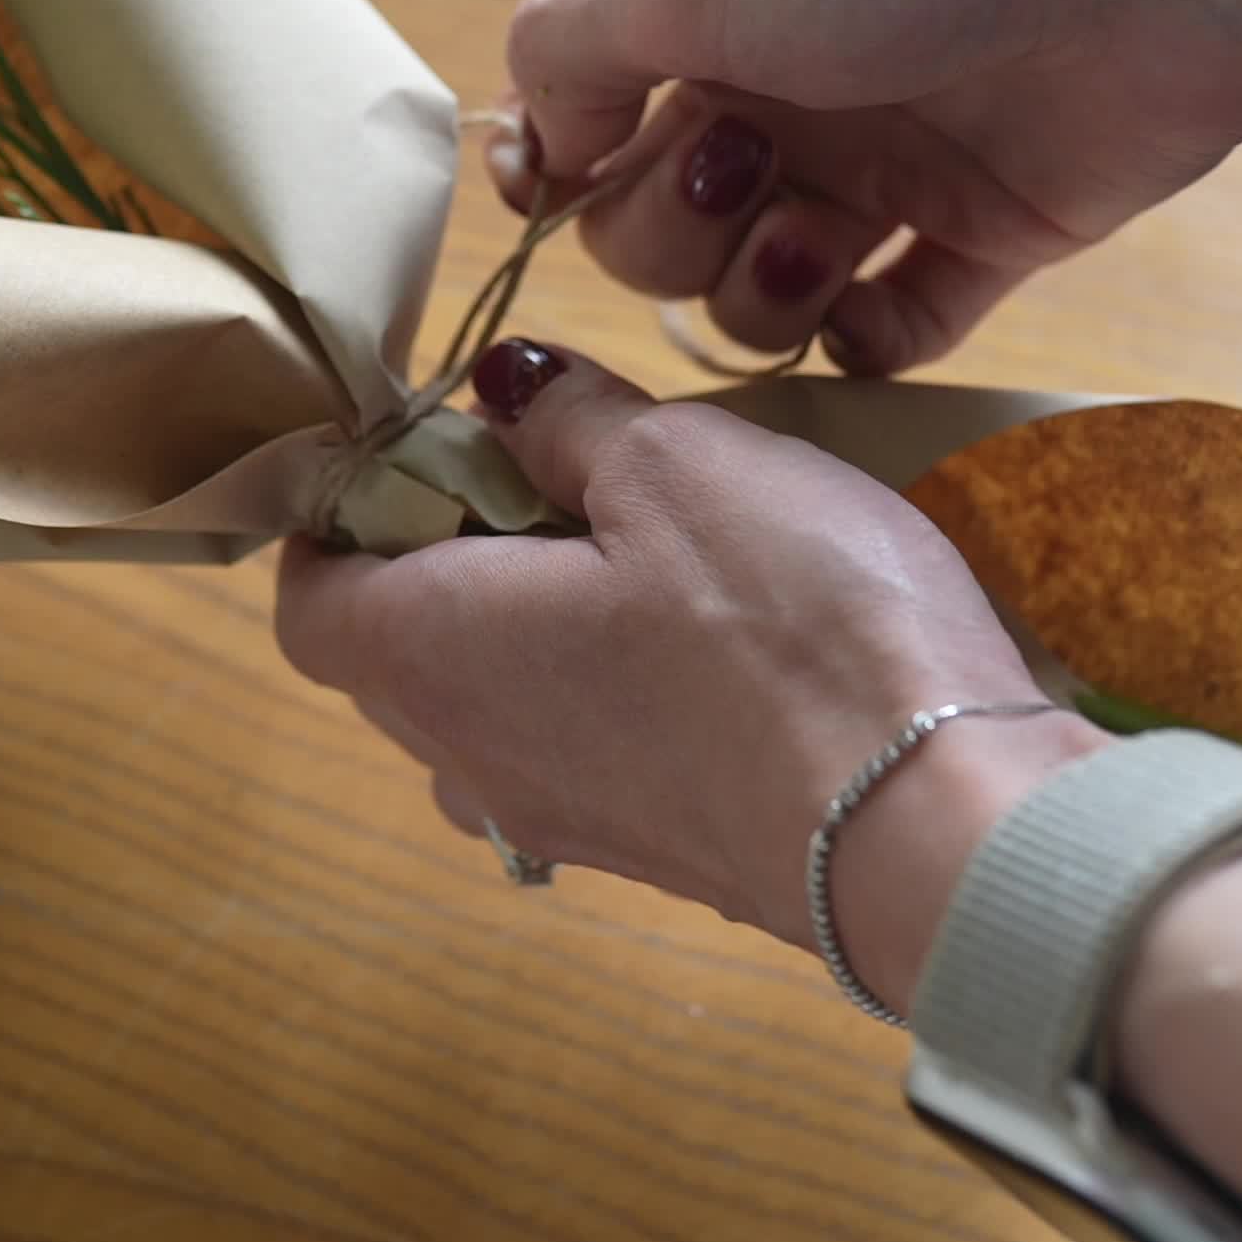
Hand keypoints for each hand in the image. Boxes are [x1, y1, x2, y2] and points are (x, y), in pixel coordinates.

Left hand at [274, 338, 1105, 1011]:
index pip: (306, 597)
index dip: (343, 511)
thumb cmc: (786, 630)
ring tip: (642, 535)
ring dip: (535, 618)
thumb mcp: (676, 464)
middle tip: (550, 459)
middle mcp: (469, 757)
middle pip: (396, 649)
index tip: (421, 437)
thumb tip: (502, 390)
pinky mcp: (658, 850)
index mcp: (428, 654)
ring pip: (494, 703)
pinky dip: (609, 680)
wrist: (936, 831)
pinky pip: (585, 749)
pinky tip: (712, 623)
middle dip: (447, 549)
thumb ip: (567, 421)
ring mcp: (564, 820)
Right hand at [500, 0, 1241, 373]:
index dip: (561, 164)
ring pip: (758, 288)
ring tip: (819, 241)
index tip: (570, 186)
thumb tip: (530, 149)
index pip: (574, 101)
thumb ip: (571, 48)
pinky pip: (891, 326)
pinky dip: (869, 341)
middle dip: (670, 226)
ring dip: (760, 294)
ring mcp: (884, 150)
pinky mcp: (988, 225)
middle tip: (746, 169)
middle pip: (653, 217)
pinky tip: (874, 312)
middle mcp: (782, 65)